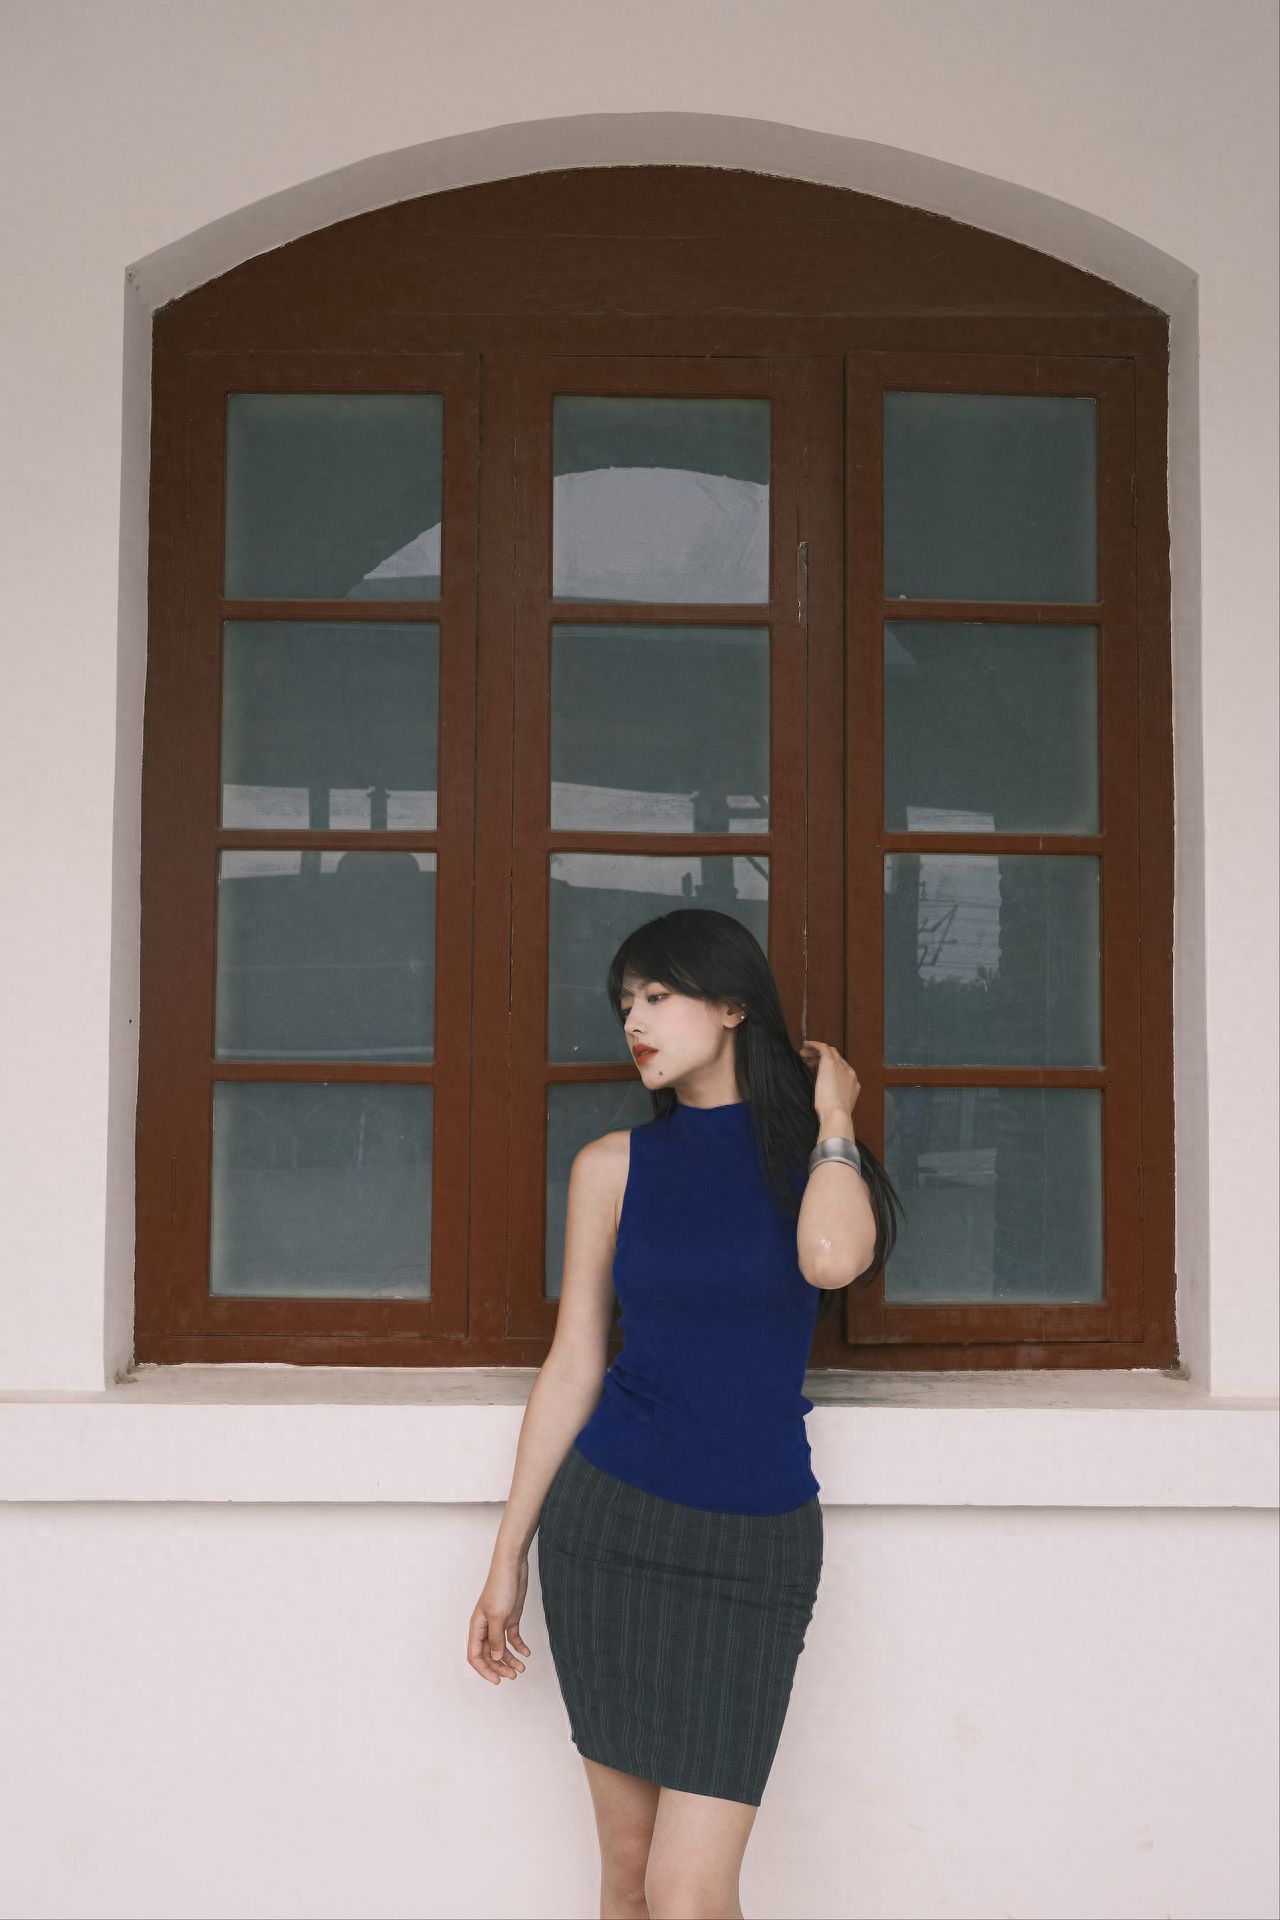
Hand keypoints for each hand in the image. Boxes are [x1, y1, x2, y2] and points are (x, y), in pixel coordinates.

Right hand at [467, 1558, 531, 1686]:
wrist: (513, 1567)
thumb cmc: (500, 1587)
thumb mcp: (497, 1616)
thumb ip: (495, 1639)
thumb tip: (495, 1659)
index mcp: (477, 1627)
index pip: (475, 1655)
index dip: (484, 1670)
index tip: (497, 1681)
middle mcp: (486, 1628)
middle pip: (489, 1655)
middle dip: (500, 1667)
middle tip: (514, 1675)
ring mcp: (498, 1623)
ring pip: (501, 1649)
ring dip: (510, 1660)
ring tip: (522, 1668)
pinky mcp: (511, 1619)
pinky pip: (512, 1638)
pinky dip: (519, 1647)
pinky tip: (527, 1653)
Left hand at [799, 1038, 860, 1124]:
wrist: (837, 1113)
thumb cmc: (833, 1114)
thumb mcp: (835, 1104)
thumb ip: (833, 1096)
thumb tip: (824, 1094)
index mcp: (852, 1084)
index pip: (841, 1069)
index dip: (828, 1068)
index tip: (815, 1070)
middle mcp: (850, 1073)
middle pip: (837, 1059)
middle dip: (822, 1058)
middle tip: (809, 1061)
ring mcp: (841, 1067)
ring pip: (830, 1052)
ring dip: (817, 1052)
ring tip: (804, 1054)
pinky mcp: (830, 1062)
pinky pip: (823, 1047)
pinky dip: (814, 1044)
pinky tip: (805, 1044)